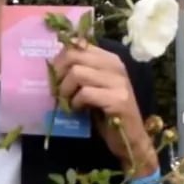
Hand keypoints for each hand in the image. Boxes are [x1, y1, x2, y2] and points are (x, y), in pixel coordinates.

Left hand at [52, 40, 157, 177]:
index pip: (77, 45)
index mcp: (109, 59)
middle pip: (73, 56)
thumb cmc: (106, 113)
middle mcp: (115, 66)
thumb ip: (80, 71)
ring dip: (66, 90)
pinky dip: (76, 103)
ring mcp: (118, 82)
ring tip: (68, 102)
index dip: (59, 60)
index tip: (56, 76)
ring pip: (77, 73)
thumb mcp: (92, 87)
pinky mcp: (118, 99)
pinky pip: (85, 93)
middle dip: (58, 74)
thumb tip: (53, 61)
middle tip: (57, 91)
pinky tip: (79, 110)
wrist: (130, 138)